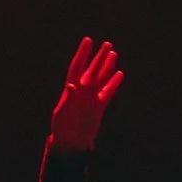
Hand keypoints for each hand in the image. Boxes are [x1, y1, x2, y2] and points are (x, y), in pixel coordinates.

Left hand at [48, 37, 124, 151]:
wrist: (70, 141)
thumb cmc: (62, 127)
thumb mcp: (62, 113)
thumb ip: (68, 99)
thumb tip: (72, 85)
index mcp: (71, 89)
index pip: (77, 66)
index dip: (83, 53)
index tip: (88, 40)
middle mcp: (82, 90)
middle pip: (92, 70)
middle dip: (99, 57)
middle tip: (107, 44)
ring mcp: (91, 97)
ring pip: (101, 78)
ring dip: (107, 67)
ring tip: (114, 53)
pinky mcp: (99, 106)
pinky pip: (108, 92)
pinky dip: (113, 84)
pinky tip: (119, 74)